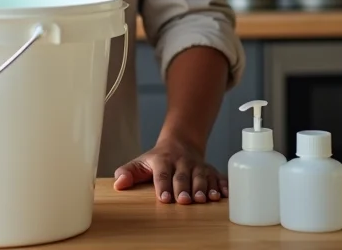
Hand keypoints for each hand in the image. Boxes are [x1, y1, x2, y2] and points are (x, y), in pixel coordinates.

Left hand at [113, 137, 227, 204]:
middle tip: (185, 200)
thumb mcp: (141, 163)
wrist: (180, 142)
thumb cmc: (158, 158)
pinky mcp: (210, 170)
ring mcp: (197, 166)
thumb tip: (118, 184)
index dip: (163, 186)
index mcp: (163, 161)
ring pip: (201, 176)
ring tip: (204, 199)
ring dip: (203, 188)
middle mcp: (181, 162)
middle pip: (182, 176)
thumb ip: (128, 172)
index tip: (164, 199)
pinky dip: (222, 185)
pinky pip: (218, 176)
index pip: (162, 174)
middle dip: (184, 188)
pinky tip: (223, 194)